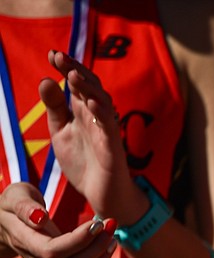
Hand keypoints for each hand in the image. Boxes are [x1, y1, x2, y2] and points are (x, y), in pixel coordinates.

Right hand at [0, 182, 116, 257]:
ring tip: (112, 238)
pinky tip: (106, 247)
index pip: (52, 251)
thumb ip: (25, 206)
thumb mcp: (16, 196)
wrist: (7, 222)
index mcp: (24, 241)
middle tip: (110, 226)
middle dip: (96, 249)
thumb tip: (40, 217)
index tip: (96, 223)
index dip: (79, 241)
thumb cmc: (14, 205)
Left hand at [39, 49, 138, 218]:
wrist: (101, 195)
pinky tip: (89, 102)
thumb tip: (46, 80)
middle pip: (90, 87)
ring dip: (89, 87)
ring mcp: (106, 131)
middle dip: (76, 70)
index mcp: (83, 112)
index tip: (52, 55)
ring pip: (102, 102)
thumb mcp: (61, 132)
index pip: (77, 83)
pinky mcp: (113, 147)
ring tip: (73, 75)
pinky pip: (110, 126)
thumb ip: (54, 108)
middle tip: (59, 57)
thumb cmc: (84, 163)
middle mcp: (96, 117)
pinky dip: (101, 113)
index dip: (66, 67)